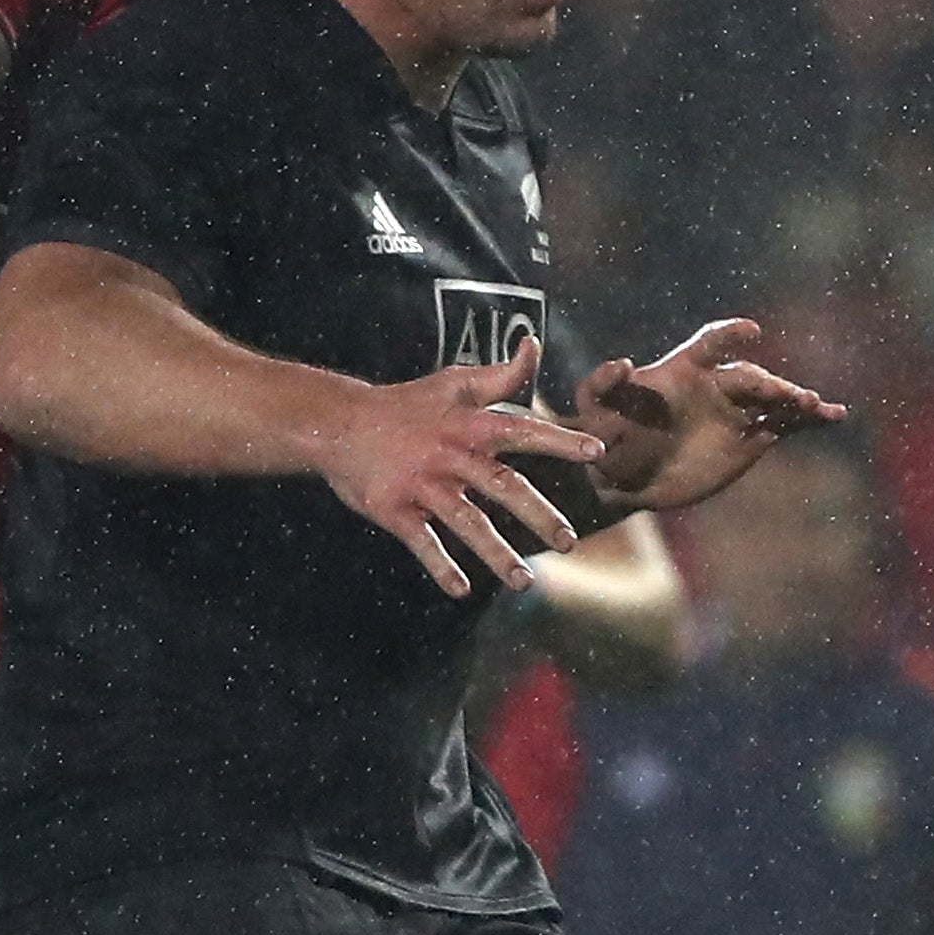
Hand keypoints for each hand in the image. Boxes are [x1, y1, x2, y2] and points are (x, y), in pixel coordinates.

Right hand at [312, 357, 591, 593]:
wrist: (336, 424)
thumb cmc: (406, 404)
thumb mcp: (452, 383)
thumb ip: (500, 375)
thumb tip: (534, 344)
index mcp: (468, 425)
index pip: (522, 429)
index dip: (559, 439)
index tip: (597, 452)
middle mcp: (449, 455)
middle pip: (501, 486)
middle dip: (538, 515)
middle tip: (569, 542)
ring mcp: (421, 485)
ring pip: (466, 522)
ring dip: (496, 554)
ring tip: (524, 582)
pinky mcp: (393, 509)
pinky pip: (422, 542)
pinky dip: (440, 567)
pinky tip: (461, 590)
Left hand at [578, 319, 844, 511]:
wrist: (624, 478)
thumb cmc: (605, 439)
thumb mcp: (592, 412)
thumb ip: (600, 386)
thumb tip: (625, 363)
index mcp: (683, 371)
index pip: (710, 344)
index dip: (729, 335)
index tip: (750, 331)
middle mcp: (715, 385)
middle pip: (750, 377)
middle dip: (771, 384)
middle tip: (791, 397)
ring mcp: (736, 411)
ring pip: (775, 398)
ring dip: (798, 400)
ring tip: (820, 408)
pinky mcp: (750, 438)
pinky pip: (786, 424)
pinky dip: (811, 420)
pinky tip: (836, 417)